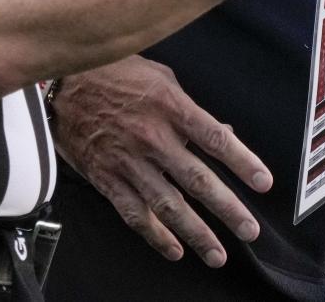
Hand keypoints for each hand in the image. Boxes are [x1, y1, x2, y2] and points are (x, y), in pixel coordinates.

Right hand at [49, 55, 271, 266]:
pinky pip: (135, 214)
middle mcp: (152, 136)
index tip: (263, 182)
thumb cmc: (110, 71)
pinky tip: (174, 250)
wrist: (61, 83)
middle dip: (228, 209)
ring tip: (217, 253)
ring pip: (169, 206)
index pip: (214, 138)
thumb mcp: (157, 76)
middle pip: (198, 180)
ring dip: (197, 233)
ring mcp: (129, 161)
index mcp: (169, 106)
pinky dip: (156, 236)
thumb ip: (187, 106)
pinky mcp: (107, 178)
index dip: (242, 162)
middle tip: (249, 229)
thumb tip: (219, 132)